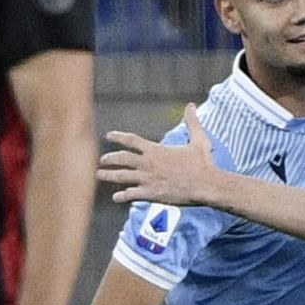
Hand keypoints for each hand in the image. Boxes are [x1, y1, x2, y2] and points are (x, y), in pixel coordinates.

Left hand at [99, 104, 215, 205]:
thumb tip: (191, 106)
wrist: (205, 184)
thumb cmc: (202, 163)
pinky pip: (131, 194)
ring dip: (109, 175)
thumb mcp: (198, 139)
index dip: (118, 136)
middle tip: (102, 160)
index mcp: (156, 150)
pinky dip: (122, 196)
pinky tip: (116, 197)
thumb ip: (192, 122)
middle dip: (109, 158)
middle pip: (121, 158)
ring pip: (121, 176)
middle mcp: (148, 163)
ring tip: (100, 175)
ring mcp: (147, 179)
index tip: (109, 136)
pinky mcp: (151, 193)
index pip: (131, 140)